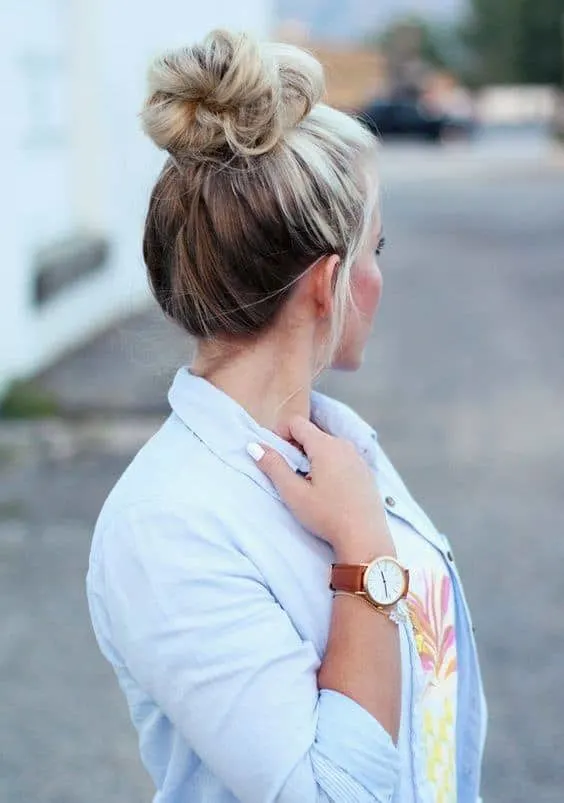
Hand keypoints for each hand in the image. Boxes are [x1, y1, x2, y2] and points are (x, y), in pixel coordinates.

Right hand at [247, 415, 394, 561]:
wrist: (365, 538)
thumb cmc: (327, 516)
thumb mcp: (294, 493)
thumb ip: (273, 466)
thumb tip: (255, 446)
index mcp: (325, 445)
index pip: (296, 422)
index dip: (280, 434)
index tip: (276, 456)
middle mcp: (344, 445)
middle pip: (312, 433)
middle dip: (296, 448)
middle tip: (290, 475)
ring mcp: (358, 457)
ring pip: (327, 446)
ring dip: (312, 458)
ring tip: (309, 486)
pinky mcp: (365, 471)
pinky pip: (342, 458)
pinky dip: (329, 466)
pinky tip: (328, 492)